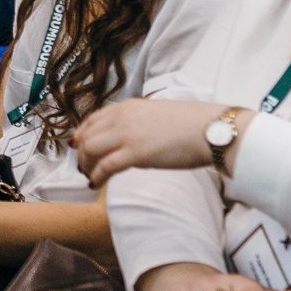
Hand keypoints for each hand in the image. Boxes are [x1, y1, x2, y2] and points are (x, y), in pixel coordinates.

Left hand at [73, 99, 235, 185]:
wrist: (212, 129)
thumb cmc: (193, 124)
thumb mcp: (157, 114)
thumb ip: (139, 122)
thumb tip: (131, 137)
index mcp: (128, 107)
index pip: (93, 119)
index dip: (82, 134)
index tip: (78, 145)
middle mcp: (122, 118)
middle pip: (87, 136)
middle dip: (81, 153)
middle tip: (83, 167)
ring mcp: (127, 135)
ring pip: (90, 150)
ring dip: (85, 165)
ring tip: (88, 177)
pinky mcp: (136, 153)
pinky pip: (105, 166)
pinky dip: (96, 176)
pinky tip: (95, 184)